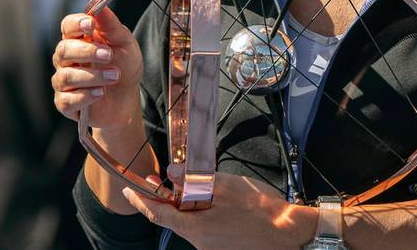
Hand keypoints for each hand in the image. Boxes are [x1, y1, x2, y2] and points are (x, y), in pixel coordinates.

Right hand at [52, 8, 143, 131]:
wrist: (127, 97)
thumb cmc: (123, 65)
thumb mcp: (124, 43)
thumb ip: (111, 26)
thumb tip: (101, 8)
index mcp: (79, 39)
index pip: (67, 26)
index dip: (76, 24)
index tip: (91, 24)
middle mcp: (66, 59)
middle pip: (64, 50)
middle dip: (87, 52)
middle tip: (108, 55)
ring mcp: (63, 81)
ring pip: (66, 76)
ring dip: (93, 76)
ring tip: (114, 76)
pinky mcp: (65, 102)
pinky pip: (66, 99)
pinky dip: (85, 96)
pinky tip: (100, 93)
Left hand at [121, 174, 312, 248]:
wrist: (287, 232)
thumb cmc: (260, 209)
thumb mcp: (226, 186)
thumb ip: (196, 179)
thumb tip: (172, 173)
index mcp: (195, 228)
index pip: (158, 214)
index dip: (141, 201)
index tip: (129, 191)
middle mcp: (199, 242)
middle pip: (173, 219)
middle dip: (166, 200)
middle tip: (161, 180)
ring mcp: (210, 247)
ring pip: (190, 223)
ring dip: (187, 206)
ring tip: (196, 187)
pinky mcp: (221, 246)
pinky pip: (203, 228)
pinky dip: (201, 213)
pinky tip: (213, 201)